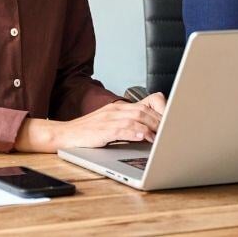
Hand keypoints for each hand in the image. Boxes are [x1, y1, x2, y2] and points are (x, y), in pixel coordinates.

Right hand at [15, 92, 165, 152]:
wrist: (64, 134)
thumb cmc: (89, 132)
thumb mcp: (112, 124)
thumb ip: (131, 124)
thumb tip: (154, 132)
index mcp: (121, 107)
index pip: (150, 100)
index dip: (164, 110)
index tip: (173, 121)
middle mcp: (117, 110)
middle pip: (146, 111)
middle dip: (162, 122)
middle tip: (172, 132)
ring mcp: (109, 119)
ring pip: (137, 118)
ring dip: (152, 127)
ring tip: (162, 138)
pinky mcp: (102, 130)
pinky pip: (122, 129)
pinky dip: (135, 133)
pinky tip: (143, 138)